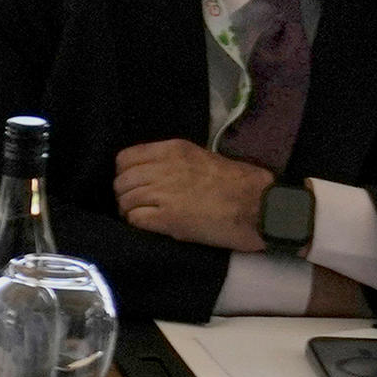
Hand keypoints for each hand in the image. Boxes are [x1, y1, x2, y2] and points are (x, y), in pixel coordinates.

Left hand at [113, 139, 274, 253]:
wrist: (255, 205)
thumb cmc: (235, 182)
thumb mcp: (199, 157)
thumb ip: (170, 161)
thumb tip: (147, 172)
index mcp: (172, 150)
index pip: (125, 159)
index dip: (124, 174)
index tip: (133, 184)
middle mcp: (163, 168)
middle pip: (121, 182)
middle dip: (125, 195)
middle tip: (137, 205)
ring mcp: (163, 193)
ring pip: (125, 201)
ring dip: (130, 211)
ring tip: (144, 217)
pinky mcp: (167, 218)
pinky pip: (135, 219)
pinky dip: (137, 224)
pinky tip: (150, 225)